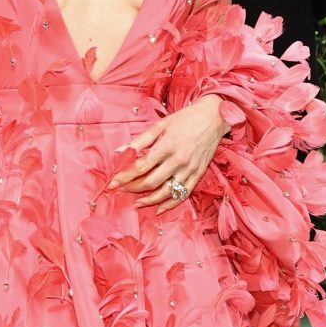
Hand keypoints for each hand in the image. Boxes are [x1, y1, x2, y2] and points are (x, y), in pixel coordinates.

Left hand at [108, 95, 225, 211]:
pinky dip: (170, 204)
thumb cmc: (185, 119)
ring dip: (149, 200)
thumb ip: (140, 140)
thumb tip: (120, 151)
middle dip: (133, 188)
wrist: (213, 118)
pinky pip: (183, 194)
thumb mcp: (161, 125)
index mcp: (166, 146)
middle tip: (121, 190)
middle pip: (150, 182)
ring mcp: (189, 170)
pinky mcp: (197, 175)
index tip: (112, 183)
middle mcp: (178, 160)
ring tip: (136, 203)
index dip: (124, 176)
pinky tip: (158, 208)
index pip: (140, 166)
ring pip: (165, 192)